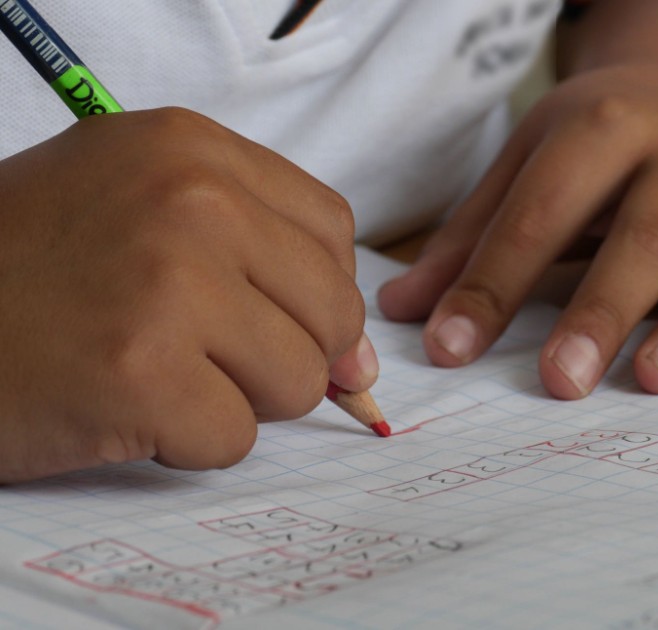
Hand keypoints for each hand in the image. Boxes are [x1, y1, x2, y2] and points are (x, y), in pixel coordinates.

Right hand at [0, 108, 373, 481]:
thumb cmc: (32, 270)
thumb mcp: (145, 213)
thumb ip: (264, 264)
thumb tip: (362, 363)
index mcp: (192, 149)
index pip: (332, 233)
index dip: (315, 293)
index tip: (279, 320)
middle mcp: (190, 201)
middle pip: (331, 312)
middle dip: (283, 355)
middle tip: (202, 354)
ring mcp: (168, 284)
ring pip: (298, 381)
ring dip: (235, 399)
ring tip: (156, 373)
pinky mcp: (141, 374)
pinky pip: (235, 437)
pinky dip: (186, 442)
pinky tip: (123, 407)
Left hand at [378, 64, 657, 398]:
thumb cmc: (601, 140)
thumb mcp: (530, 163)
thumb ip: (471, 237)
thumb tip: (401, 313)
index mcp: (603, 129)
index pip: (541, 214)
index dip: (492, 284)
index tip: (449, 351)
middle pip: (645, 234)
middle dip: (602, 308)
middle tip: (560, 381)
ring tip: (656, 380)